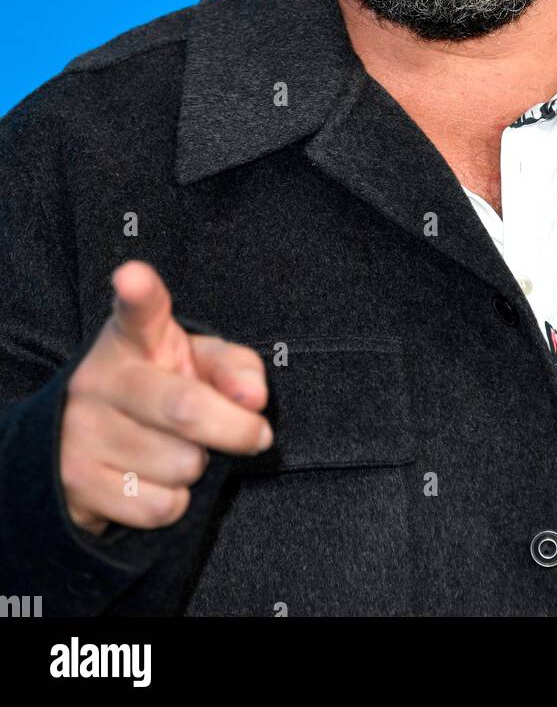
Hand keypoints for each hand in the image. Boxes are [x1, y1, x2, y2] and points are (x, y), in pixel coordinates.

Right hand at [60, 260, 272, 534]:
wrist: (84, 448)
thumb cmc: (159, 391)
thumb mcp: (198, 366)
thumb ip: (236, 368)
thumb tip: (253, 399)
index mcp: (132, 337)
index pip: (139, 311)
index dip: (138, 292)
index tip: (132, 277)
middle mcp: (99, 378)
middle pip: (186, 408)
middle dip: (235, 429)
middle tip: (255, 434)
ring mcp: (80, 430)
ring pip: (181, 465)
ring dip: (198, 466)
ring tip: (176, 449)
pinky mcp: (75, 482)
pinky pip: (159, 506)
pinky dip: (176, 502)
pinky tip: (155, 480)